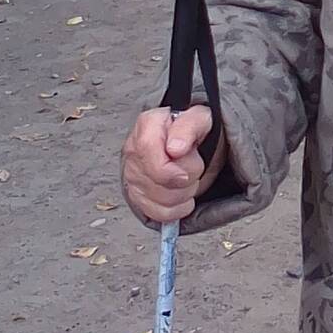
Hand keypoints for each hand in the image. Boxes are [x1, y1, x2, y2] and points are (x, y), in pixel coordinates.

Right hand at [121, 106, 214, 224]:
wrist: (184, 142)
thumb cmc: (191, 129)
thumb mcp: (200, 118)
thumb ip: (189, 127)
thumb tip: (176, 148)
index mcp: (147, 126)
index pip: (147, 150)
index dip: (169, 168)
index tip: (187, 173)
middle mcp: (134, 150)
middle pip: (158, 181)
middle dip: (187, 179)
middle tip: (194, 167)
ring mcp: (132, 174)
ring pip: (160, 201)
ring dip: (184, 194)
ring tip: (188, 179)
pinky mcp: (136, 195)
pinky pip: (158, 214)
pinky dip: (177, 209)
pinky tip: (181, 194)